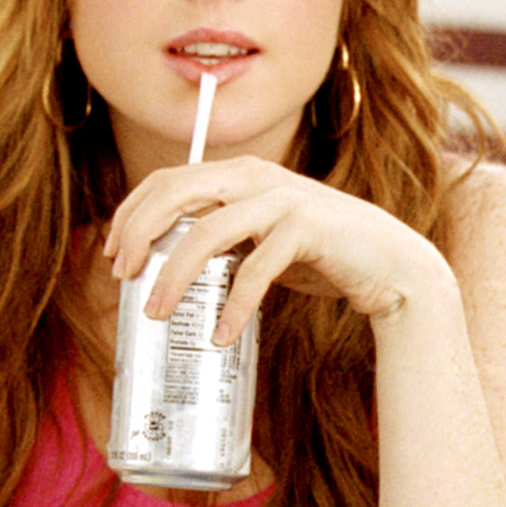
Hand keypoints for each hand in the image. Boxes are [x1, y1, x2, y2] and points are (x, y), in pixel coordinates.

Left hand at [103, 156, 449, 342]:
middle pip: (176, 194)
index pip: (167, 180)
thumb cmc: (323, 253)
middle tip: (125, 278)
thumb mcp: (262, 238)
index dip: (131, 214)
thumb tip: (170, 266)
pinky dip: (233, 305)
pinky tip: (221, 333)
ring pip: (206, 231)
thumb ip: (225, 238)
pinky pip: (256, 268)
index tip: (113, 254)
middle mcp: (256, 177)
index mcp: (239, 173)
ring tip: (158, 314)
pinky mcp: (307, 229)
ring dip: (175, 275)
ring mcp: (282, 200)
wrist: (392, 263)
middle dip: (140, 235)